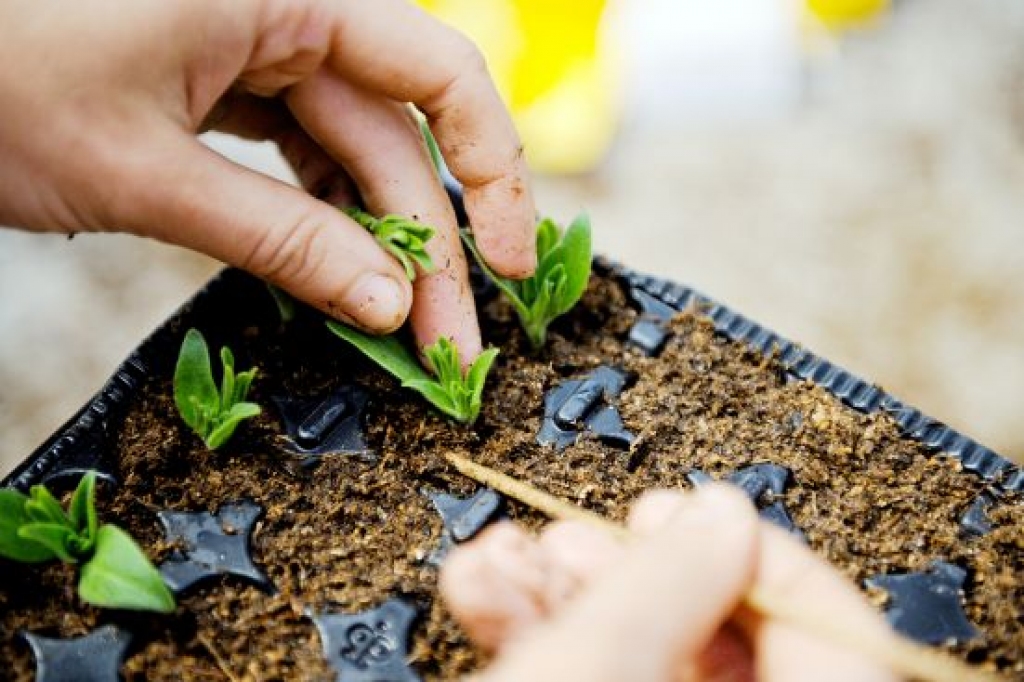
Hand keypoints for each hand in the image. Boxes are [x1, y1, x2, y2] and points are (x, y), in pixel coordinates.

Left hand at [0, 0, 535, 361]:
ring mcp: (254, 49)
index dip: (493, 171)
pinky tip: (340, 277)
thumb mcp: (145, 175)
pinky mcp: (224, 85)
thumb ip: (280, 240)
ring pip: (352, 154)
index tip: (509, 264)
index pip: (437, 75)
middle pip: (395, 137)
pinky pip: (299, 156)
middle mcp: (284, 13)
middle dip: (426, 248)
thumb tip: (387, 305)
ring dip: (378, 243)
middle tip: (446, 347)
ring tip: (401, 327)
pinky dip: (321, 220)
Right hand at [441, 485, 897, 681]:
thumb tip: (720, 516)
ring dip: (567, 596)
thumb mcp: (590, 670)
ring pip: (641, 662)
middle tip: (587, 539)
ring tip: (509, 563)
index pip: (840, 650)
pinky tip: (485, 594)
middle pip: (723, 651)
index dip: (772, 564)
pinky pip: (587, 681)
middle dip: (640, 574)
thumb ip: (665, 583)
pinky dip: (536, 633)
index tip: (707, 518)